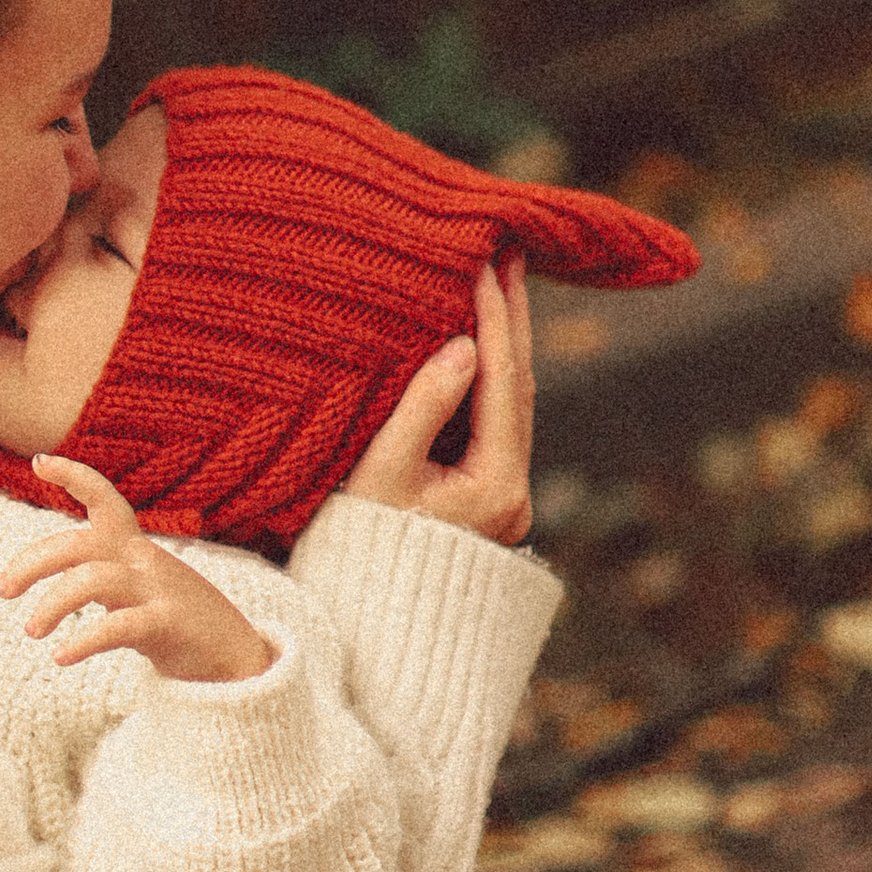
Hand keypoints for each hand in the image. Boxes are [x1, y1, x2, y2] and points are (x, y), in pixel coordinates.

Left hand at [0, 458, 277, 682]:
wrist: (235, 657)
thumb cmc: (176, 621)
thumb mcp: (139, 587)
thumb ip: (103, 573)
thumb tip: (55, 573)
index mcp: (136, 547)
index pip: (106, 498)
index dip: (74, 475)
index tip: (40, 462)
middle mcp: (145, 559)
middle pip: (80, 544)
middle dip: (33, 561)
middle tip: (2, 591)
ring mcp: (158, 590)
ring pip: (93, 580)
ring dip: (53, 604)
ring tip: (30, 633)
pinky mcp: (168, 625)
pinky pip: (119, 626)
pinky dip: (83, 641)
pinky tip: (59, 658)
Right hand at [342, 255, 534, 542]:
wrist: (360, 621)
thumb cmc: (354, 549)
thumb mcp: (377, 472)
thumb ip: (421, 407)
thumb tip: (463, 346)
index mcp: (496, 488)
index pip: (500, 383)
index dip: (493, 318)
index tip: (483, 261)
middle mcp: (513, 493)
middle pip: (517, 387)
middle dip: (512, 318)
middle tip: (508, 251)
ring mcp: (503, 496)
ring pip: (509, 401)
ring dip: (503, 341)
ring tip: (498, 280)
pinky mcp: (485, 494)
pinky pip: (494, 418)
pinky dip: (488, 373)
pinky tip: (480, 337)